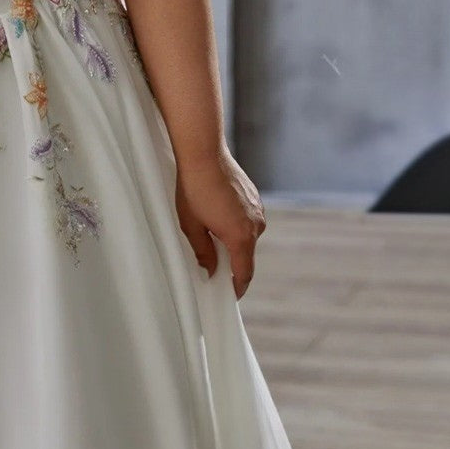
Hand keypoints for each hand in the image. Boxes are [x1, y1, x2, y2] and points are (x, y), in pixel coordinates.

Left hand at [174, 144, 265, 300]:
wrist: (204, 153)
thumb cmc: (193, 189)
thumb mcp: (191, 226)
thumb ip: (204, 253)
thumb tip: (211, 271)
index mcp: (241, 237)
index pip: (244, 272)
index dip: (237, 287)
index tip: (229, 295)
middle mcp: (256, 225)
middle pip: (247, 254)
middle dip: (232, 262)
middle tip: (213, 266)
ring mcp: (258, 209)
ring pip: (247, 235)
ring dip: (233, 240)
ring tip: (210, 235)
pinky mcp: (255, 197)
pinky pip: (247, 219)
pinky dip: (236, 224)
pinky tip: (217, 215)